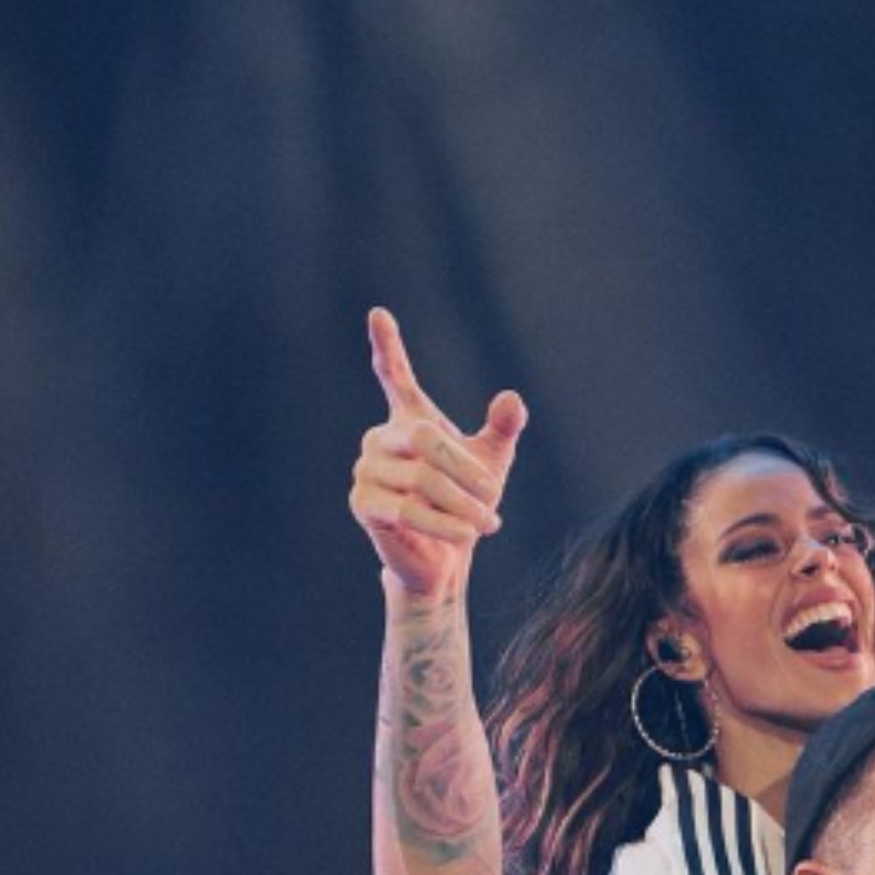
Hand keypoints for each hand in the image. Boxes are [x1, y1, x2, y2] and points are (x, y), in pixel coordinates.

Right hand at [350, 308, 526, 603]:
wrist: (444, 560)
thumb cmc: (465, 507)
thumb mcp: (491, 464)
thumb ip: (502, 429)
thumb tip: (512, 398)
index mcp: (408, 421)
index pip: (395, 376)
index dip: (387, 346)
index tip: (379, 314)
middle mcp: (380, 439)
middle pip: (425, 437)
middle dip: (464, 468)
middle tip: (494, 494)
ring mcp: (365, 470)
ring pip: (421, 478)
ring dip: (462, 504)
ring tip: (486, 523)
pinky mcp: (363, 504)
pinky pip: (407, 509)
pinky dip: (443, 523)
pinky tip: (465, 535)